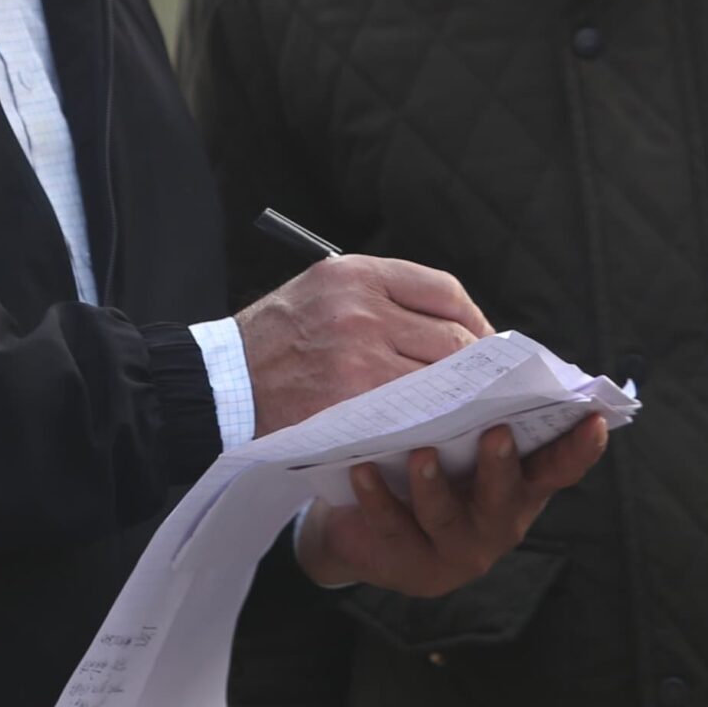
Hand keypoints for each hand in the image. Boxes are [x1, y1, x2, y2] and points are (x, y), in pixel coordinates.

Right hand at [236, 255, 490, 437]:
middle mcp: (361, 308)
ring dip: (462, 399)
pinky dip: (435, 422)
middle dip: (477, 366)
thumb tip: (445, 325)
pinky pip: (416, 411)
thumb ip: (376, 299)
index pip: (443, 290)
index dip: (474, 319)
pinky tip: (440, 431)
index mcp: (355, 275)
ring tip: (469, 412)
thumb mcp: (318, 293)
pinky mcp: (353, 401)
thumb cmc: (270, 344)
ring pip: (442, 378)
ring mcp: (359, 356)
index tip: (483, 342)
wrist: (221, 386)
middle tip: (486, 388)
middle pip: (452, 336)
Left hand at [295, 416, 609, 596]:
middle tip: (495, 432)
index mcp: (520, 484)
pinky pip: (392, 529)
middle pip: (507, 496)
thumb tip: (490, 350)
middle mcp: (496, 520)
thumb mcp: (461, 436)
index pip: (558, 467)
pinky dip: (378, 499)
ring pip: (447, 518)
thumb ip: (483, 409)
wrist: (364, 520)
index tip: (593, 419)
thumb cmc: (427, 460)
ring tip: (420, 454)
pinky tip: (362, 472)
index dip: (580, 448)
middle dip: (502, 466)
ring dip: (434, 486)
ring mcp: (454, 548)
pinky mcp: (408, 563)